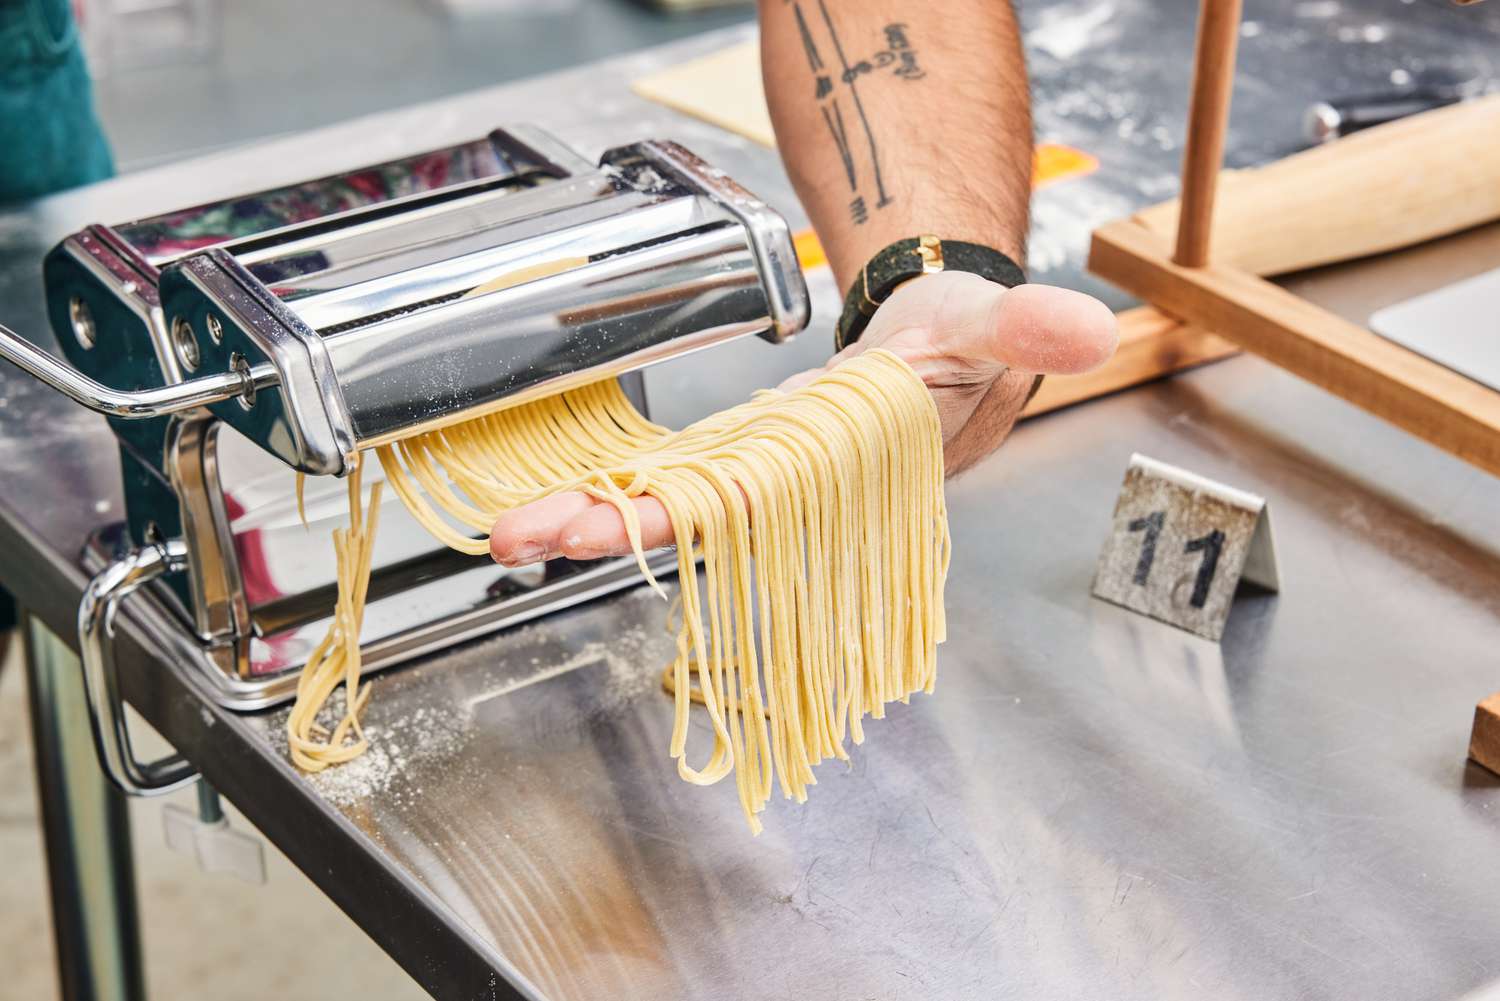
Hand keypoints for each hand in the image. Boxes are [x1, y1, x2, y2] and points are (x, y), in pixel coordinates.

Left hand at [490, 272, 1116, 565]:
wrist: (943, 348)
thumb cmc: (962, 344)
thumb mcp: (992, 324)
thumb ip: (1027, 328)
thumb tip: (1086, 330)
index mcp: (831, 466)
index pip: (745, 501)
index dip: (676, 518)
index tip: (603, 528)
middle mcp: (785, 486)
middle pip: (685, 517)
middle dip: (599, 529)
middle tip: (512, 538)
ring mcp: (755, 473)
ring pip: (665, 506)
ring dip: (587, 517)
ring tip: (508, 530)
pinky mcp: (739, 454)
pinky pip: (668, 480)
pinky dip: (612, 491)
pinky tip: (557, 500)